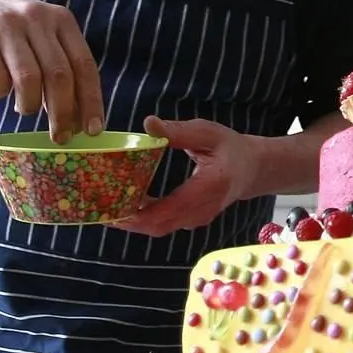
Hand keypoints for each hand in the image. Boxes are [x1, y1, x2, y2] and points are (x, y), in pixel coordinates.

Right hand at [0, 0, 102, 141]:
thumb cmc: (0, 31)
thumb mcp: (35, 36)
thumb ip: (56, 66)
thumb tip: (76, 116)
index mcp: (59, 18)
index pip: (84, 64)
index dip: (91, 100)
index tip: (93, 130)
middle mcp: (34, 16)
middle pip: (59, 75)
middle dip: (63, 113)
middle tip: (60, 137)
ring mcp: (3, 24)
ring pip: (29, 78)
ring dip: (30, 104)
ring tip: (25, 110)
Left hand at [112, 116, 265, 236]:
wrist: (253, 169)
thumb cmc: (231, 148)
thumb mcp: (208, 133)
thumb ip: (179, 131)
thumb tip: (148, 124)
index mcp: (208, 187)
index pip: (169, 210)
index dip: (138, 214)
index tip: (112, 205)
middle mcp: (202, 210)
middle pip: (158, 226)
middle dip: (127, 221)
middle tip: (99, 206)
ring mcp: (197, 219)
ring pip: (159, 228)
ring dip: (132, 221)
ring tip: (106, 205)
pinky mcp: (191, 220)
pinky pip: (163, 224)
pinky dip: (142, 219)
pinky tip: (125, 204)